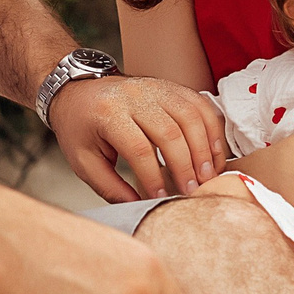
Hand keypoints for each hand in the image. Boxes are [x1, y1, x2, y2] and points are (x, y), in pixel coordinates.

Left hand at [52, 74, 227, 200]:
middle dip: (185, 165)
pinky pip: (199, 105)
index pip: (138, 148)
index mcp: (108, 114)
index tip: (160, 199)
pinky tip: (214, 153)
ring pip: (190, 116)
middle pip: (169, 132)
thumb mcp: (83, 160)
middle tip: (192, 191)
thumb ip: (109, 186)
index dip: (153, 176)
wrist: (79, 90)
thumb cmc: (80, 127)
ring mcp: (156, 87)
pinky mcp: (171, 87)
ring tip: (207, 176)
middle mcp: (135, 96)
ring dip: (204, 149)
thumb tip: (138, 206)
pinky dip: (212, 130)